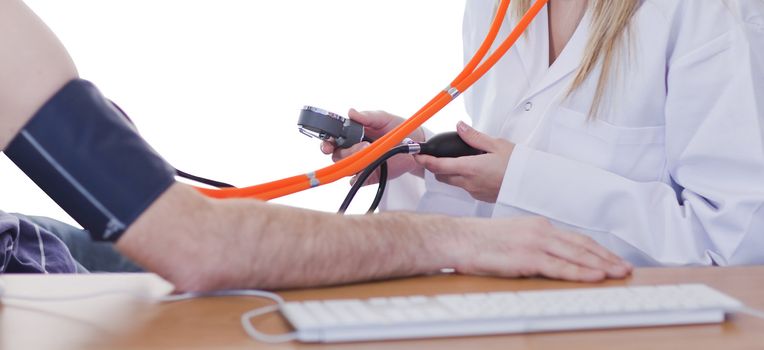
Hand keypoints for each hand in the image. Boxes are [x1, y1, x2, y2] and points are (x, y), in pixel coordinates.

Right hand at [320, 109, 425, 184]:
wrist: (414, 143)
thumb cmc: (396, 128)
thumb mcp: (382, 118)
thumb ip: (366, 116)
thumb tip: (351, 112)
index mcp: (351, 135)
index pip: (332, 140)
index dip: (327, 143)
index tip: (329, 144)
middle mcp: (353, 150)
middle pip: (337, 155)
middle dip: (346, 151)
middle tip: (363, 145)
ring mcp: (360, 163)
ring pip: (346, 167)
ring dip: (354, 161)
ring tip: (370, 151)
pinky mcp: (368, 175)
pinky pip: (356, 181)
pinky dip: (356, 179)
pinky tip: (362, 172)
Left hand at [415, 121, 513, 202]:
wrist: (533, 184)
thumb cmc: (518, 165)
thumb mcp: (497, 144)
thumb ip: (474, 136)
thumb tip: (460, 127)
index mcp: (470, 168)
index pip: (438, 166)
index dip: (424, 160)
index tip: (416, 154)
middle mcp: (469, 183)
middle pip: (442, 176)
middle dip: (436, 167)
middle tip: (436, 156)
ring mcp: (474, 192)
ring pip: (453, 183)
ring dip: (450, 173)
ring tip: (459, 161)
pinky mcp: (481, 197)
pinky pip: (466, 188)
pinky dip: (464, 179)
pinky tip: (475, 171)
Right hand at [452, 217, 631, 281]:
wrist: (457, 238)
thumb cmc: (479, 241)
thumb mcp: (511, 237)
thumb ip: (531, 245)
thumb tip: (547, 258)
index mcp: (537, 226)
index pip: (575, 238)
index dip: (597, 250)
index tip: (612, 259)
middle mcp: (540, 231)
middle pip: (582, 245)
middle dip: (607, 257)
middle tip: (625, 268)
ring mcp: (534, 244)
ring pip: (576, 255)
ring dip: (601, 265)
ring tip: (619, 273)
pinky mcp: (526, 258)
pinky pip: (560, 267)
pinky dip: (580, 272)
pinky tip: (595, 276)